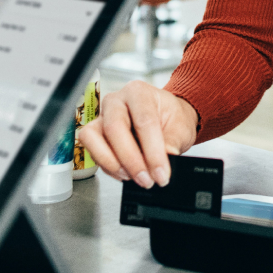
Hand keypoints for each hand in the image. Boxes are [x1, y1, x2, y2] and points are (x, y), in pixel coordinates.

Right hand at [76, 81, 198, 187]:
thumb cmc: (171, 118)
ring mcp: (102, 116)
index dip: (153, 152)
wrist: (165, 118)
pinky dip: (108, 167)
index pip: (144, 120)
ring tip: (133, 176)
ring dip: (113, 163)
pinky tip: (125, 173)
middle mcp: (116, 101)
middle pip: (115, 128)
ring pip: (93, 138)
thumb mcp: (180, 128)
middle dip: (131, 160)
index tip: (161, 174)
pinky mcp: (94, 133)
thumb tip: (161, 164)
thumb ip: (171, 144)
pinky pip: (92, 151)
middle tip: (147, 180)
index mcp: (139, 92)